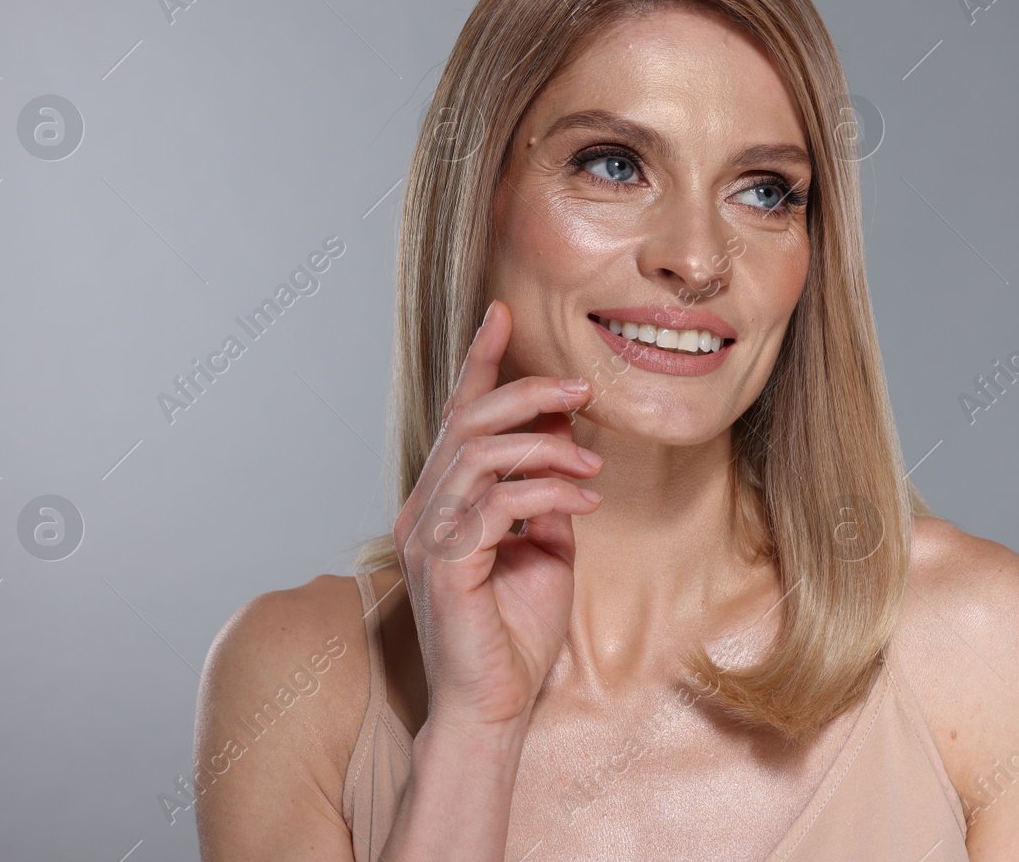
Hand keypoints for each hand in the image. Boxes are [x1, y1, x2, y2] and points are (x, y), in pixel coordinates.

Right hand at [393, 299, 602, 734]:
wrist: (495, 705)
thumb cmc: (515, 631)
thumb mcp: (546, 547)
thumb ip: (547, 493)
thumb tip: (568, 443)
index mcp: (445, 499)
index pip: (458, 415)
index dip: (480, 362)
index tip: (503, 313)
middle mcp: (427, 509)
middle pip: (468, 421)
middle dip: (528, 393)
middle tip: (582, 391)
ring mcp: (430, 536)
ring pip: (481, 454)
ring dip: (547, 448)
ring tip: (591, 462)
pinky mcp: (446, 565)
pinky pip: (497, 504)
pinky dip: (549, 492)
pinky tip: (585, 501)